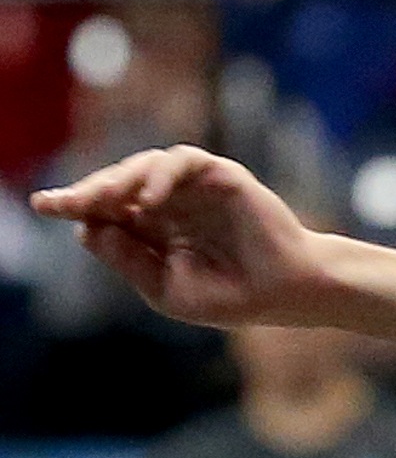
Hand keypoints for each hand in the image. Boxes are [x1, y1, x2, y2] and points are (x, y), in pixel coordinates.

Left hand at [28, 147, 332, 327]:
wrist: (289, 293)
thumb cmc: (235, 296)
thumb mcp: (166, 290)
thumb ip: (127, 260)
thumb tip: (88, 228)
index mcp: (153, 230)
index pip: (105, 210)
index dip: (73, 205)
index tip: (43, 206)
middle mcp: (169, 202)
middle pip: (115, 185)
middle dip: (86, 192)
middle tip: (61, 202)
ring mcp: (194, 187)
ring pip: (142, 167)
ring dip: (118, 181)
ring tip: (101, 200)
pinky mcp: (220, 175)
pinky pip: (181, 161)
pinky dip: (161, 175)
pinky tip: (148, 200)